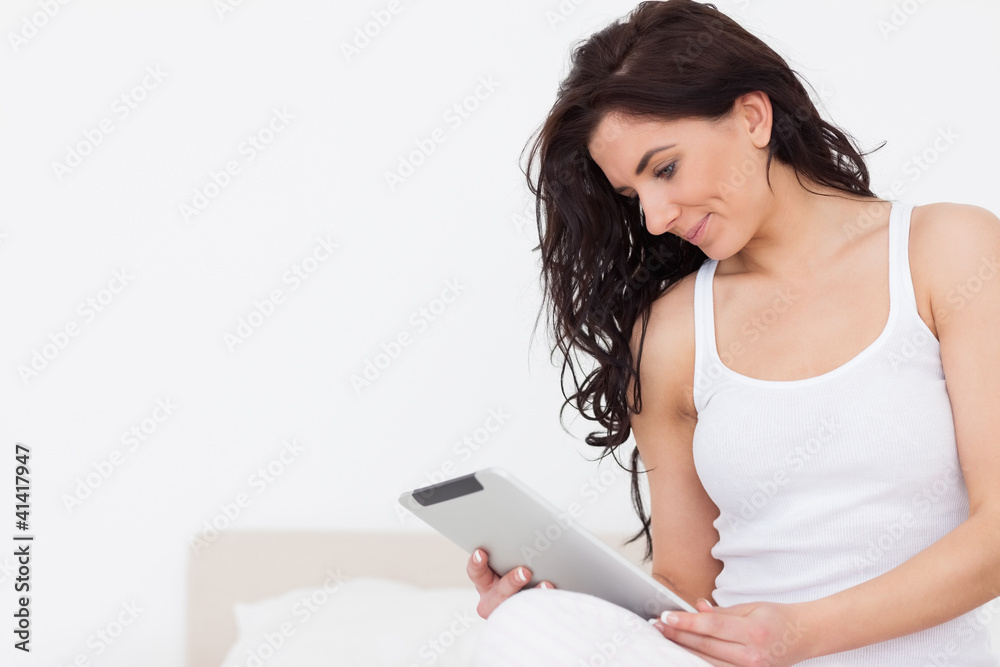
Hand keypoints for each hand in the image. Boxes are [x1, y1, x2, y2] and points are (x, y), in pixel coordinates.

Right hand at [466, 547, 554, 618]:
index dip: (476, 564)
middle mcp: (493, 600)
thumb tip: (521, 526)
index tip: (481, 553)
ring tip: (544, 585)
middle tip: (524, 572)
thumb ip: (508, 554)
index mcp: (485, 583)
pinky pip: (535, 612)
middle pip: (499, 593)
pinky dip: (545, 601)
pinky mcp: (526, 618)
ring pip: (516, 606)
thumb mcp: (506, 564)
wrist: (532, 601)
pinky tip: (552, 592)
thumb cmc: (516, 572)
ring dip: (531, 595)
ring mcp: (509, 611)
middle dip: (511, 582)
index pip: (476, 573)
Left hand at [649, 598, 815, 665]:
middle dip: (678, 635)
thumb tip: (696, 609)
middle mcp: (752, 655)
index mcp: (753, 632)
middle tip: (657, 625)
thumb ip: (722, 612)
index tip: (666, 616)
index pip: (712, 626)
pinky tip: (685, 653)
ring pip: (708, 662)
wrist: (805, 636)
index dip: (686, 622)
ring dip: (684, 649)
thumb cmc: (777, 617)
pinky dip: (700, 661)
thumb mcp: (751, 607)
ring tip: (665, 637)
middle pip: (706, 646)